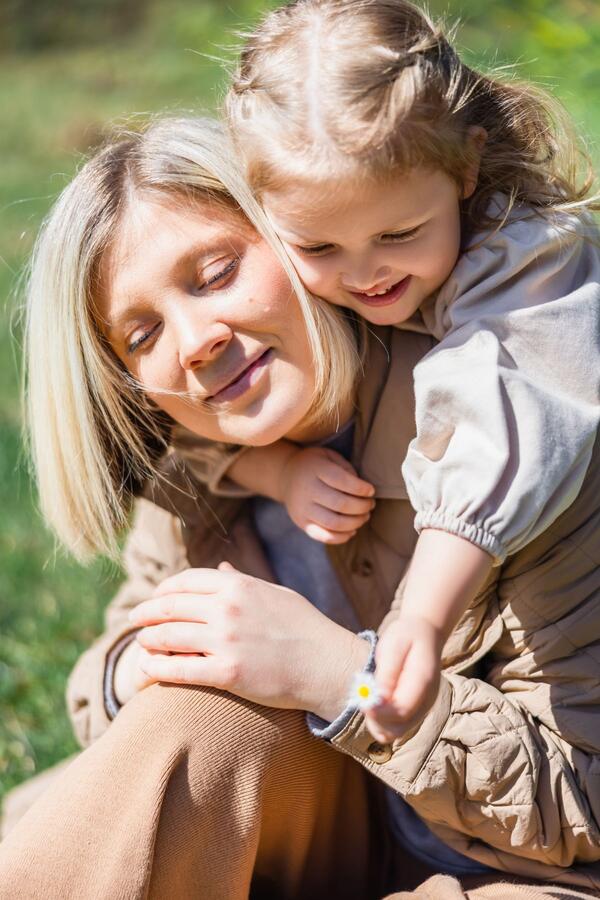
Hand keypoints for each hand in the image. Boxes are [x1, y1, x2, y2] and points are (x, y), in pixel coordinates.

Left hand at [127, 562, 369, 719]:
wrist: (327, 664)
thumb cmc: (304, 627)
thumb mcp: (273, 593)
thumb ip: (241, 581)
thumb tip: (220, 567)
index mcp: (238, 586)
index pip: (185, 581)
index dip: (162, 590)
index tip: (153, 598)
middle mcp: (227, 609)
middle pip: (169, 607)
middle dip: (145, 613)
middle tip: (133, 619)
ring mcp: (225, 641)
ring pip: (167, 637)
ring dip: (147, 640)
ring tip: (142, 644)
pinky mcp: (227, 674)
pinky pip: (177, 669)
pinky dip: (156, 668)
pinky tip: (147, 668)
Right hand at [279, 446, 374, 543]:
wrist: (286, 476)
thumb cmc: (316, 466)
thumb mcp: (329, 456)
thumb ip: (346, 469)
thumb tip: (363, 490)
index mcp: (315, 469)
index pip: (342, 481)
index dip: (360, 488)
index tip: (371, 490)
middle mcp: (307, 490)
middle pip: (340, 504)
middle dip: (362, 507)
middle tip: (370, 504)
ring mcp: (303, 509)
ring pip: (334, 523)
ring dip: (355, 523)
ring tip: (364, 517)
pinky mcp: (302, 523)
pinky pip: (324, 536)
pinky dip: (342, 537)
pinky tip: (352, 530)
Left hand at [364, 616, 443, 742]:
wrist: (426, 633)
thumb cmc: (406, 636)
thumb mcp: (394, 645)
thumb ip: (387, 672)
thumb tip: (378, 698)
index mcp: (423, 682)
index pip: (402, 711)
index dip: (379, 713)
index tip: (362, 703)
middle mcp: (427, 700)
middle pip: (398, 729)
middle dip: (375, 721)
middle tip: (362, 700)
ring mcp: (422, 708)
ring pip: (395, 732)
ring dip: (376, 722)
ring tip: (367, 698)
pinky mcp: (415, 711)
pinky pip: (396, 726)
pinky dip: (381, 720)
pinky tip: (374, 701)